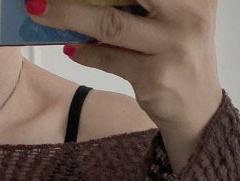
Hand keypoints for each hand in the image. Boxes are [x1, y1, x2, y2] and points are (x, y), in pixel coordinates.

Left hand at [27, 0, 223, 169]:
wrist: (198, 111)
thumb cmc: (179, 57)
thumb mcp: (175, 20)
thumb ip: (144, 4)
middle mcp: (189, 16)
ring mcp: (172, 48)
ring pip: (110, 24)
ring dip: (69, 16)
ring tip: (41, 11)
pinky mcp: (154, 78)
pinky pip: (108, 59)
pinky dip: (85, 52)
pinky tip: (72, 48)